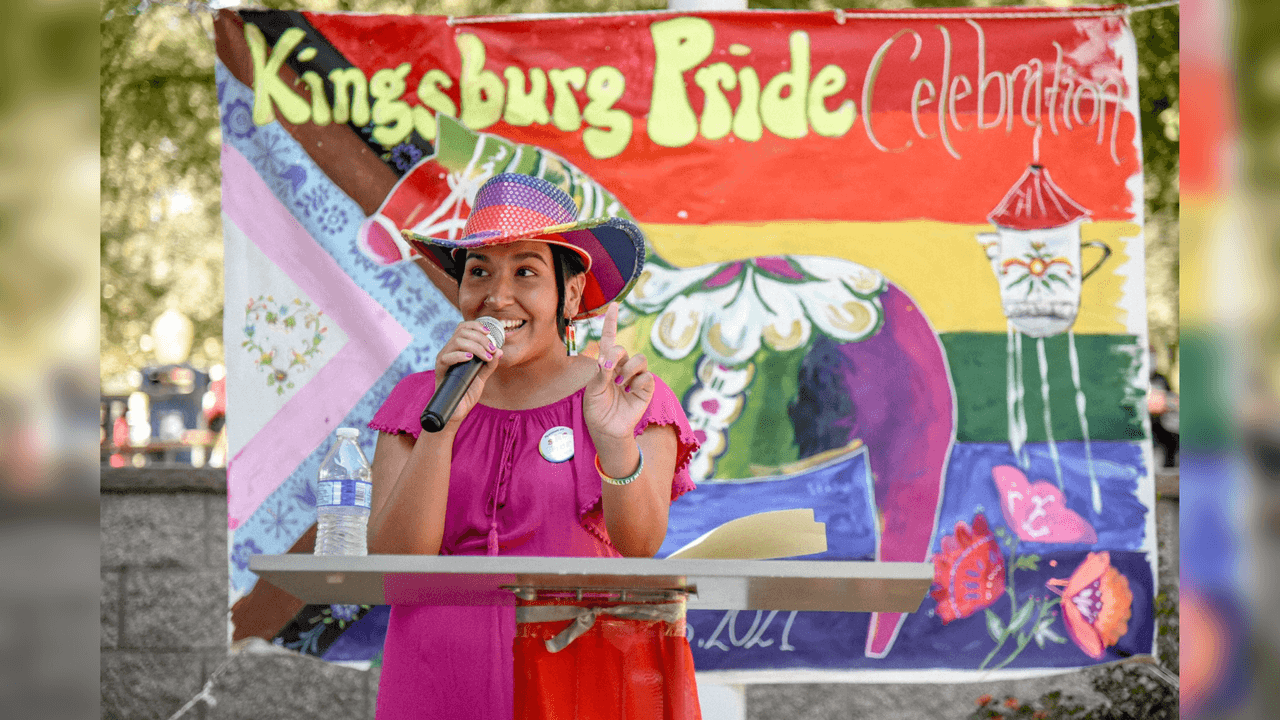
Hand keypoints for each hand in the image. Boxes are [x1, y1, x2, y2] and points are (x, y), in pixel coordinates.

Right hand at [433, 319, 502, 427]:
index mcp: (457, 349)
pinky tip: (470, 359)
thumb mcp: (482, 376)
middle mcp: (448, 351)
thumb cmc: (468, 391)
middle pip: (462, 332)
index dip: (476, 326)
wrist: (459, 409)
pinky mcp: (440, 370)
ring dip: (476, 347)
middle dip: (481, 338)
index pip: (462, 328)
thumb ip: (490, 364)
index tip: (489, 333)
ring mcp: (443, 360)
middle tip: (492, 350)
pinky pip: (447, 357)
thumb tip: (500, 351)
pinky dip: (460, 355)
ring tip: (486, 357)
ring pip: (457, 342)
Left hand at [584, 303, 654, 442]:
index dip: (611, 322)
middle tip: (609, 370)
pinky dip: (637, 383)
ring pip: (639, 359)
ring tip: (620, 384)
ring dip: (628, 370)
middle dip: (616, 357)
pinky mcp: (646, 388)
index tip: (614, 306)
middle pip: (623, 349)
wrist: (607, 429)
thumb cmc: (596, 409)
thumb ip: (601, 372)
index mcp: (606, 364)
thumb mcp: (592, 390)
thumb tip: (609, 359)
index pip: (609, 339)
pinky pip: (646, 376)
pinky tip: (630, 392)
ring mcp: (634, 377)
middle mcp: (621, 367)